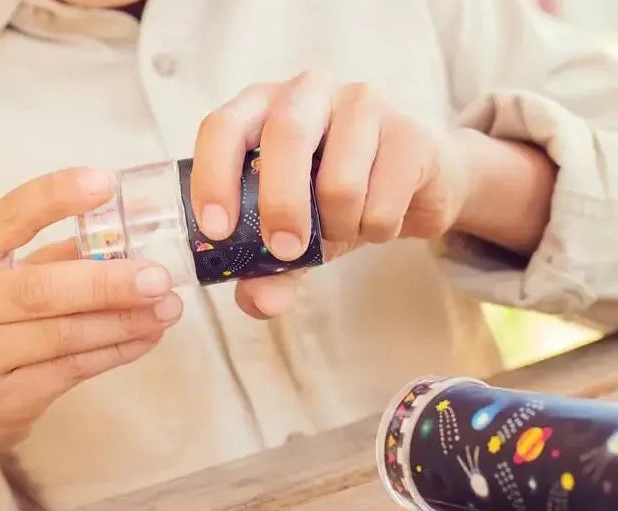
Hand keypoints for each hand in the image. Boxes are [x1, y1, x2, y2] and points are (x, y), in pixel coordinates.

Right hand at [0, 168, 181, 462]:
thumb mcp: (11, 278)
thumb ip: (68, 250)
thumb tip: (141, 215)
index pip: (10, 215)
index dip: (57, 197)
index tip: (106, 183)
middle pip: (43, 290)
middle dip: (108, 282)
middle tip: (159, 276)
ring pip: (64, 335)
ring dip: (124, 321)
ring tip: (168, 308)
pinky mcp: (3, 398)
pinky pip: (72, 369)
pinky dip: (116, 351)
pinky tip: (148, 336)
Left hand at [190, 70, 470, 317]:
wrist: (413, 182)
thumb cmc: (331, 198)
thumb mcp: (292, 234)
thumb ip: (266, 269)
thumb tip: (259, 302)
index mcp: (261, 108)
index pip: (223, 127)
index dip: (213, 177)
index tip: (217, 231)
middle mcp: (309, 92)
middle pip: (286, 138)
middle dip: (281, 206)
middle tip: (286, 251)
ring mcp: (363, 103)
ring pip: (341, 179)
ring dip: (339, 228)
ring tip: (342, 231)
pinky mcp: (411, 132)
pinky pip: (386, 198)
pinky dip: (376, 229)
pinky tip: (377, 222)